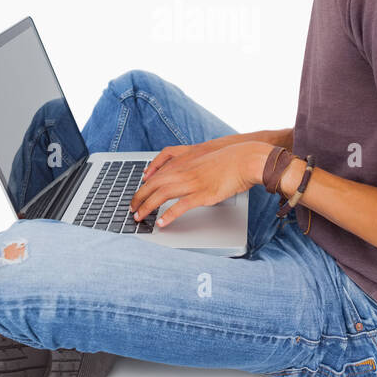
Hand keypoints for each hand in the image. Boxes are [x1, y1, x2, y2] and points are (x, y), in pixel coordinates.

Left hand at [130, 141, 268, 227]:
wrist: (245, 159)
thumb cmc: (227, 158)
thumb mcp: (201, 154)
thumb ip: (186, 161)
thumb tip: (178, 173)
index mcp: (183, 162)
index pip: (155, 175)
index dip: (142, 187)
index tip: (137, 196)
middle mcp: (184, 171)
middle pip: (153, 185)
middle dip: (139, 198)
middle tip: (132, 209)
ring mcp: (192, 183)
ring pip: (162, 195)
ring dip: (147, 207)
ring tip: (139, 217)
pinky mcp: (203, 194)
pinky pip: (181, 206)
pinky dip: (169, 215)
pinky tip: (162, 222)